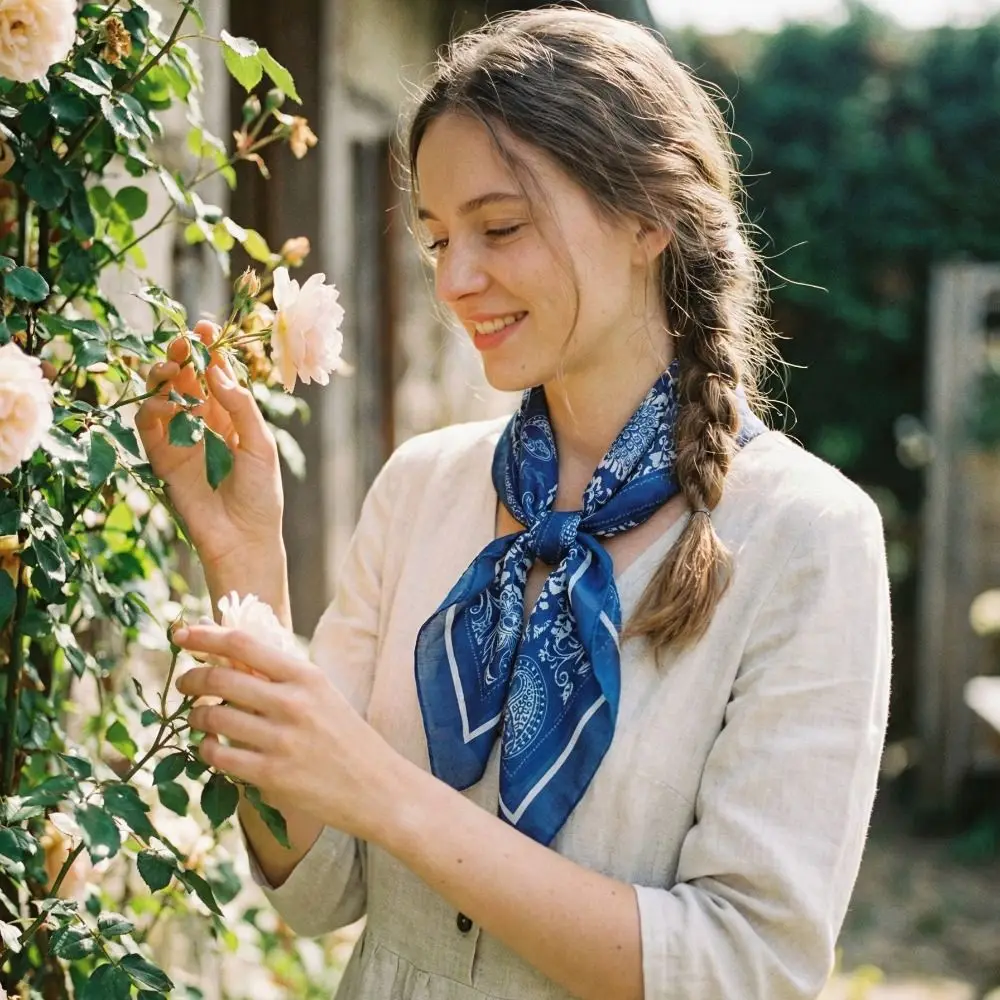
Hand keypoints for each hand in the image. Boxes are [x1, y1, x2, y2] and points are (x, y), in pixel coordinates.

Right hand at [135, 321, 282, 571]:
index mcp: (232, 416)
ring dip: (163, 376)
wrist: (243, 538)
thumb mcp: (260, 444)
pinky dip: (152, 407)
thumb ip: (240, 407)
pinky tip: (166, 403)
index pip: (216, 374)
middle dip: (182, 355)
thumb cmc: (261, 493)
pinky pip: (148, 424)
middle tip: (182, 342)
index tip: (204, 327)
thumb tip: (215, 370)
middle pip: (186, 378)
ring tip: (172, 369)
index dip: (209, 350)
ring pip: (163, 395)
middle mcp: (205, 422)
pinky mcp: (162, 458)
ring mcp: (181, 438)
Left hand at [171, 622, 408, 840]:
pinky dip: (207, 749)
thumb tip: (230, 656)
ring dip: (195, 716)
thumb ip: (281, 676)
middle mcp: (293, 703)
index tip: (181, 634)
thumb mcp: (322, 694)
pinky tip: (212, 747)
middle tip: (183, 682)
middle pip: (220, 678)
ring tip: (197, 717)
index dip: (205, 636)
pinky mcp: (271, 776)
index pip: (243, 644)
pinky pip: (219, 756)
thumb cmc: (346, 737)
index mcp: (306, 676)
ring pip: (214, 718)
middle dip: (191, 679)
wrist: (377, 788)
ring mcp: (280, 741)